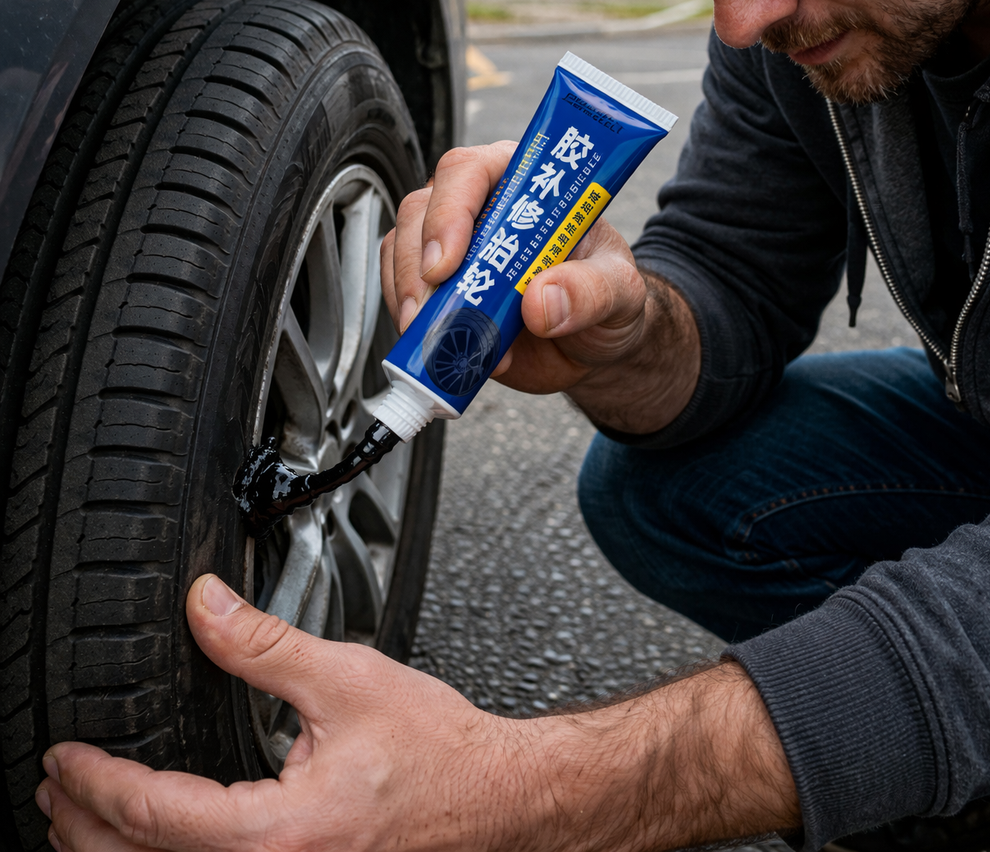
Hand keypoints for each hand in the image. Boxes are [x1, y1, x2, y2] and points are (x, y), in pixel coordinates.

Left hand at [35, 574, 518, 851]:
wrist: (490, 794)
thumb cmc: (436, 750)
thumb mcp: (345, 680)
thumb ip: (263, 645)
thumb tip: (206, 605)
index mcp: (280, 833)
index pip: (154, 815)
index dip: (98, 782)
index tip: (66, 756)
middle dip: (86, 826)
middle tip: (56, 786)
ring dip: (115, 850)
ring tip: (85, 816)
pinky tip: (161, 835)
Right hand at [380, 143, 699, 431]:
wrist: (594, 344)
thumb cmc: (608, 298)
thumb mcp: (622, 292)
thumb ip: (593, 292)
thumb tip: (541, 302)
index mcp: (524, 184)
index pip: (470, 172)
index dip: (450, 211)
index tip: (447, 262)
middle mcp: (480, 208)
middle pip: (421, 210)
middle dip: (416, 263)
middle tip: (430, 310)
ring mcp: (452, 249)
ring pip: (400, 250)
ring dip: (407, 295)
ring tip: (432, 335)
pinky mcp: (437, 290)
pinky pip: (400, 292)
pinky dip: (408, 321)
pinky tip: (436, 345)